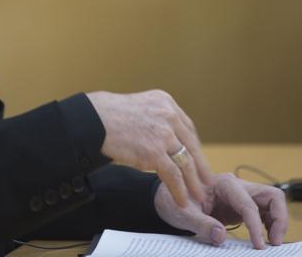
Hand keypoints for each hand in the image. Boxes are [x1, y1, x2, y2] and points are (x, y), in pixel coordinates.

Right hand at [86, 90, 211, 207]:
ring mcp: (163, 134)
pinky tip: (181, 199)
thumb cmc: (108, 114)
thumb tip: (164, 138)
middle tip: (207, 180)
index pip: (187, 127)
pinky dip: (179, 190)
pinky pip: (173, 175)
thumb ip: (154, 118)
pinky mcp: (154, 152)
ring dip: (193, 182)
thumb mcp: (139, 106)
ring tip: (198, 195)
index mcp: (166, 103)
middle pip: (191, 145)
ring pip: (185, 162)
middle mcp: (169, 116)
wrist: (94, 120)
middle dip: (200, 166)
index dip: (194, 146)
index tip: (198, 159)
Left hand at [154, 173, 287, 249]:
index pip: (248, 204)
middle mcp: (236, 186)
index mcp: (223, 184)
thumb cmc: (173, 201)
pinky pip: (264, 212)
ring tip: (272, 242)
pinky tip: (263, 238)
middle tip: (274, 242)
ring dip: (277, 221)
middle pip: (271, 195)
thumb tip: (220, 236)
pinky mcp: (241, 206)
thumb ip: (201, 224)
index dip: (256, 226)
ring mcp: (241, 195)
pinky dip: (269, 224)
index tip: (258, 246)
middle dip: (279, 218)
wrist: (168, 197)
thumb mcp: (182, 213)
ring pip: (272, 202)